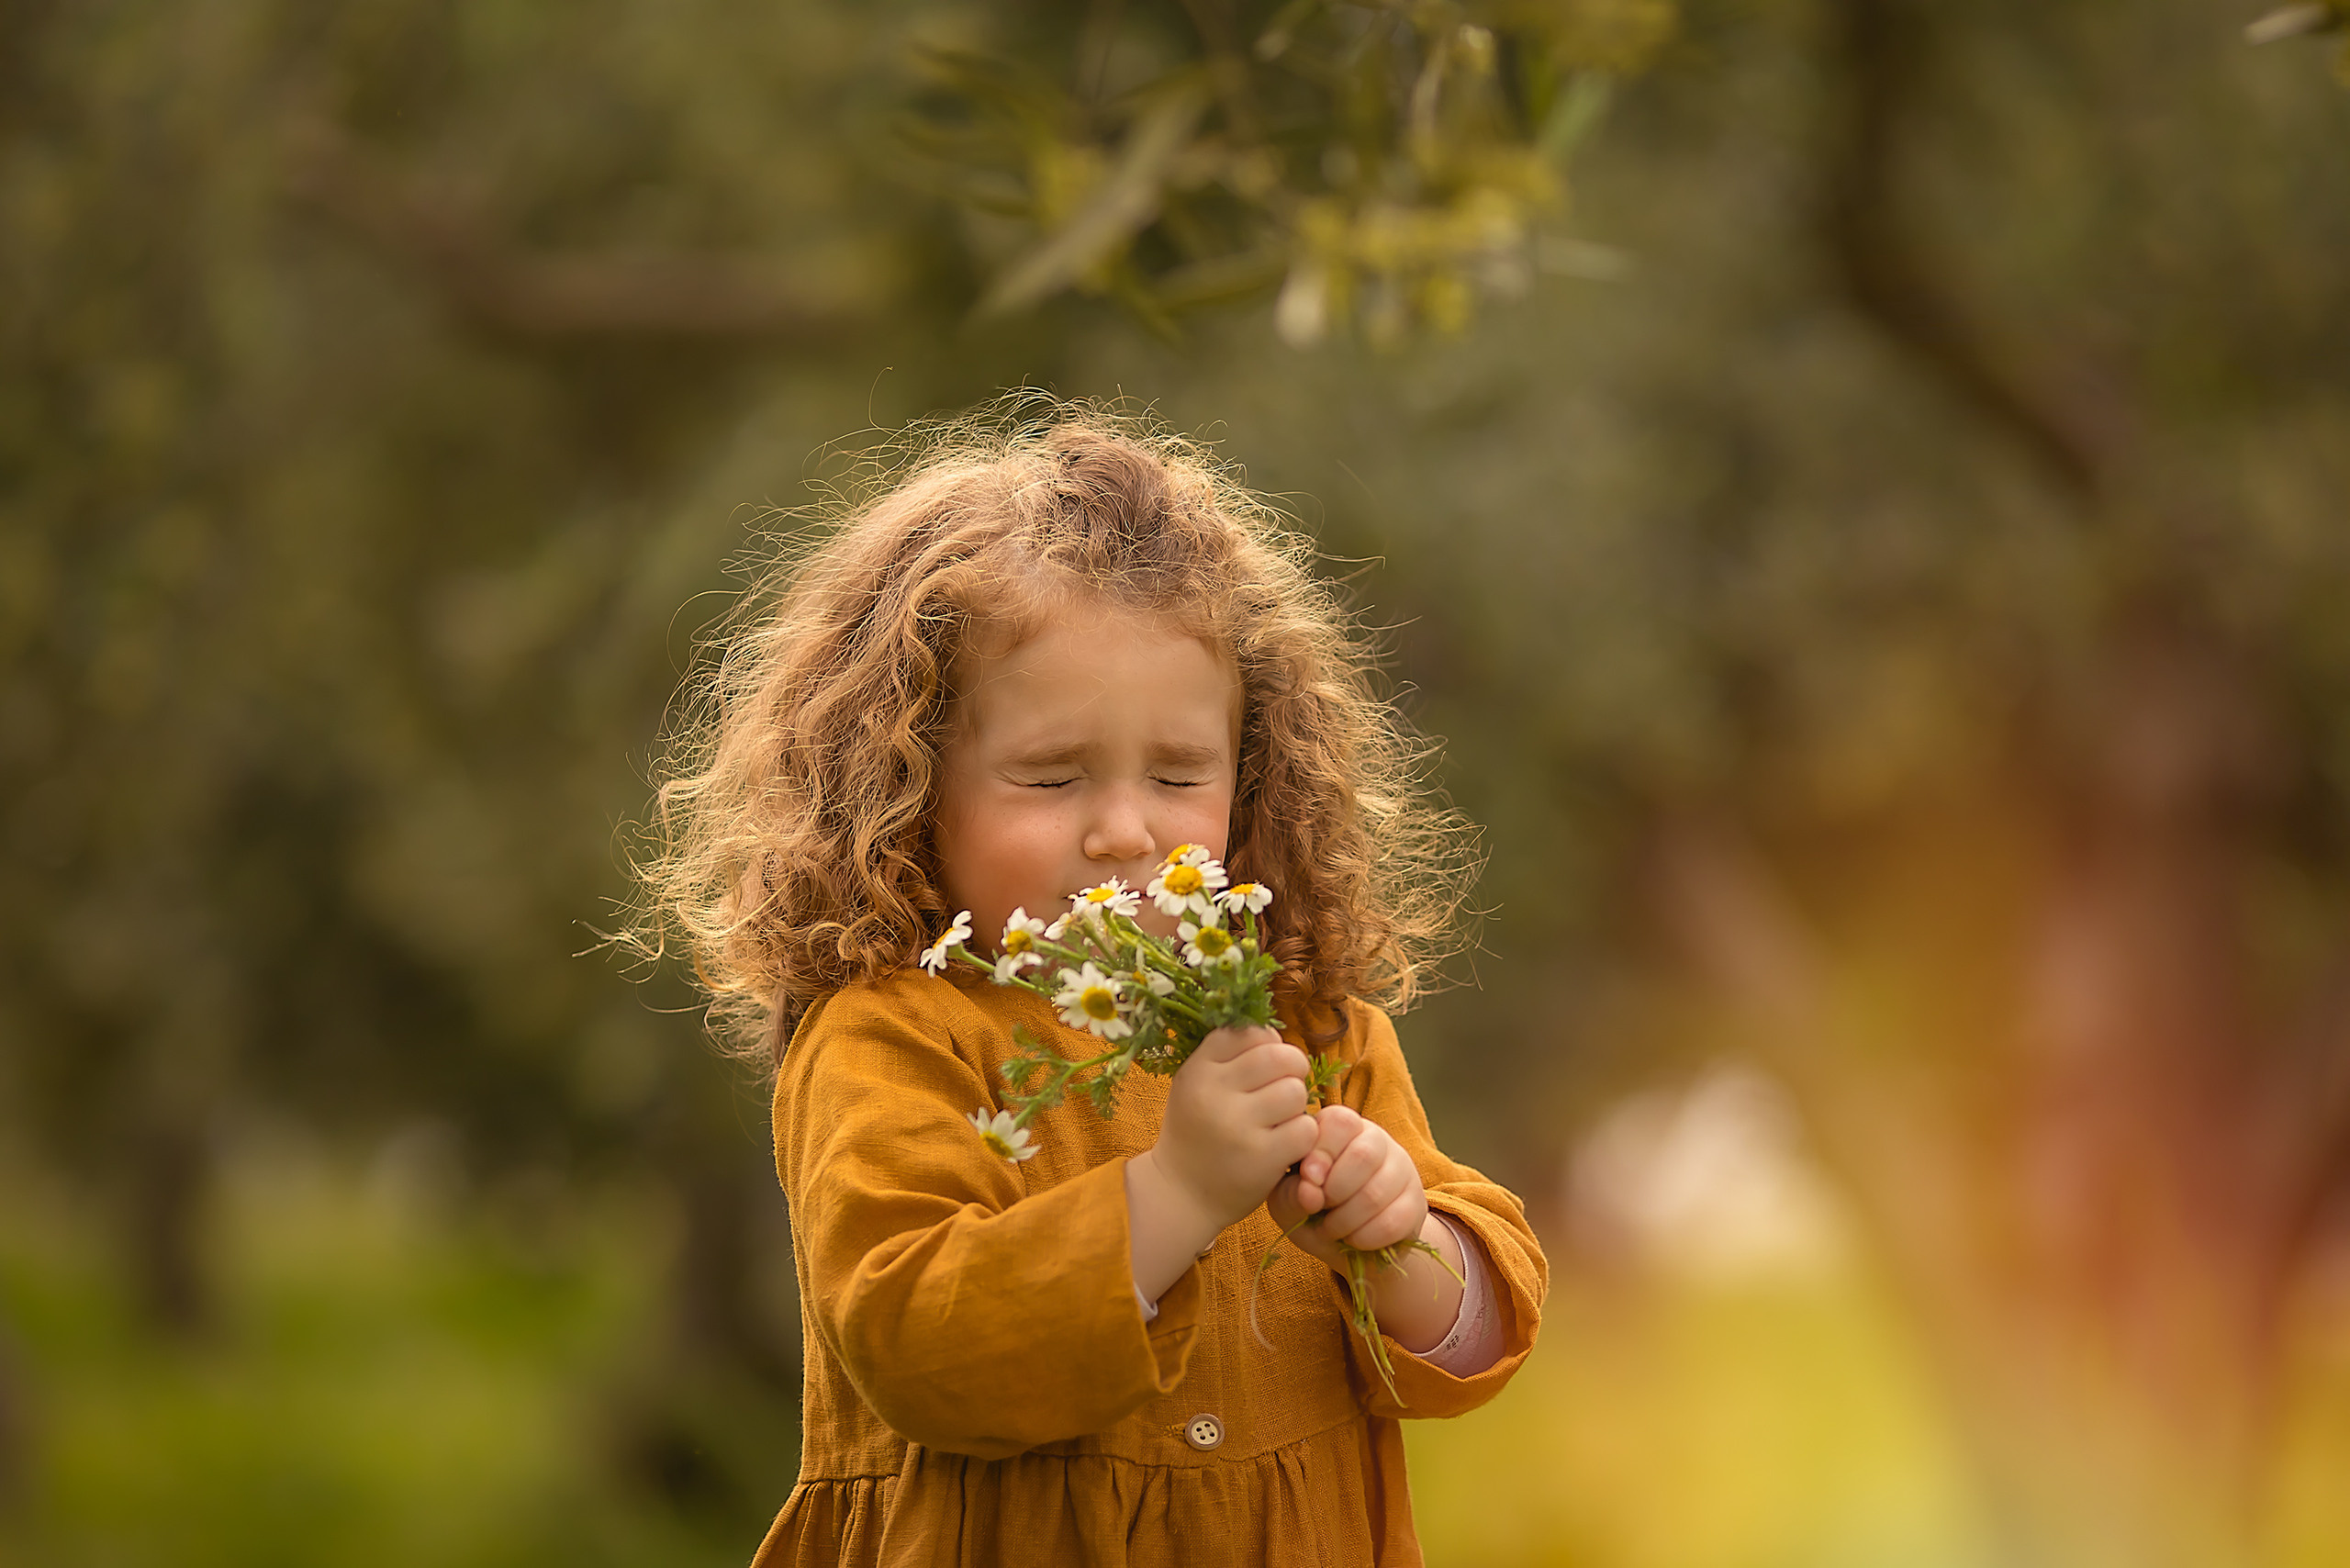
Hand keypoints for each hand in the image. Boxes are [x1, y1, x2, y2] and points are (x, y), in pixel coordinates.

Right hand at [1150, 1024, 1318, 1230]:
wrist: (1181, 1194)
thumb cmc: (1198, 1132)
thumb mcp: (1196, 1085)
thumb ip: (1228, 1056)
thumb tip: (1275, 1032)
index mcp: (1198, 1069)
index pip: (1251, 1032)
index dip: (1269, 1044)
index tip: (1264, 1067)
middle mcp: (1214, 1093)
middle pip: (1281, 1057)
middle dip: (1292, 1071)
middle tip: (1283, 1089)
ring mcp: (1238, 1126)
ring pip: (1296, 1092)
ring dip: (1297, 1107)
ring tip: (1279, 1120)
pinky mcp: (1261, 1158)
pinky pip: (1305, 1129)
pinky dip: (1302, 1137)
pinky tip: (1284, 1145)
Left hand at [1267, 1104, 1428, 1266]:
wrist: (1346, 1245)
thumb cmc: (1311, 1211)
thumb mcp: (1289, 1200)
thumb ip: (1292, 1192)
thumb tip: (1309, 1191)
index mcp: (1342, 1128)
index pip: (1340, 1122)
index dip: (1321, 1152)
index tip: (1306, 1179)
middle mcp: (1377, 1140)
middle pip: (1363, 1156)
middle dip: (1333, 1191)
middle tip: (1319, 1209)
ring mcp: (1402, 1170)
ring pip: (1377, 1193)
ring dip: (1345, 1221)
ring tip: (1331, 1228)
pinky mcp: (1416, 1203)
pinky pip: (1393, 1222)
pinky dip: (1364, 1237)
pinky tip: (1353, 1239)